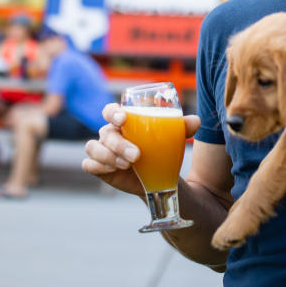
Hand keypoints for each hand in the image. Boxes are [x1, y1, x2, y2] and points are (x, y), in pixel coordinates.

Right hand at [82, 102, 200, 197]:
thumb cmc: (162, 149)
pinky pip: (89, 165)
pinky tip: (113, 170)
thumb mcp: (173, 138)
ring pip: (93, 148)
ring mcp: (102, 151)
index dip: (112, 112)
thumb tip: (196, 121)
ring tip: (127, 165)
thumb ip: (183, 127)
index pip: (110, 110)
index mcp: (123, 122)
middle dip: (118, 144)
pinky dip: (98, 166)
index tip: (123, 118)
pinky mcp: (99, 168)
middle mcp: (110, 133)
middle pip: (105, 132)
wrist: (160, 176)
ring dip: (107, 155)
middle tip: (137, 155)